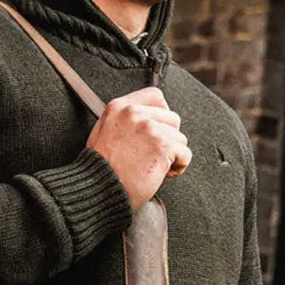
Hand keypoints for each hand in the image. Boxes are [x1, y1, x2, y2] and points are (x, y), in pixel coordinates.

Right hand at [85, 87, 190, 210]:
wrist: (99, 188)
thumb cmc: (100, 168)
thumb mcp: (102, 132)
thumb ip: (124, 120)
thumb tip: (145, 120)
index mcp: (120, 107)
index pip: (155, 95)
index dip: (163, 112)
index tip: (162, 126)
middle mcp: (135, 114)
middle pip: (172, 118)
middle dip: (169, 138)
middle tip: (156, 154)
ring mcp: (150, 129)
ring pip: (180, 138)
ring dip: (173, 155)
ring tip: (156, 166)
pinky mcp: (163, 146)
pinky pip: (185, 154)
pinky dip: (179, 166)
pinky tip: (164, 173)